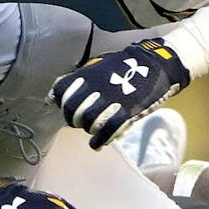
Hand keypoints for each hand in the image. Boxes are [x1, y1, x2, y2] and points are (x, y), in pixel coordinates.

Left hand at [49, 39, 189, 148]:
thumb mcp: (97, 66)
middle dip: (74, 119)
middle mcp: (95, 88)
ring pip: (88, 124)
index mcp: (87, 74)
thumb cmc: (124, 65)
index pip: (61, 92)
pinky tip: (97, 144)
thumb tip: (52, 96)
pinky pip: (106, 134)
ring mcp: (111, 102)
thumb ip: (76, 80)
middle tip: (81, 120)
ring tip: (94, 128)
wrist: (155, 64)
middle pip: (72, 112)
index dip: (61, 102)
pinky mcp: (126, 113)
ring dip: (88, 129)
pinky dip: (98, 142)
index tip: (67, 106)